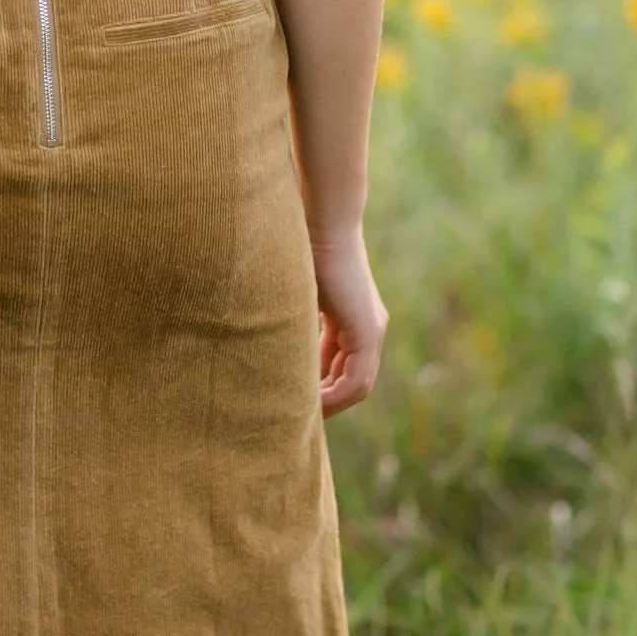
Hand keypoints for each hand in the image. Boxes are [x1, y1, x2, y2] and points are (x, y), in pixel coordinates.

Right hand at [310, 231, 388, 417]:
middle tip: (295, 412)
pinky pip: (357, 379)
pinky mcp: (368, 331)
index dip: (320, 387)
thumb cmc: (301, 248)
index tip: (294, 397)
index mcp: (353, 319)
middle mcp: (370, 328)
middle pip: (350, 380)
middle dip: (325, 399)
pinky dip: (336, 394)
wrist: (322, 223)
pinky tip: (311, 400)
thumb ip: (294, 322)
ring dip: (330, 401)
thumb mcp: (296, 297)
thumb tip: (264, 345)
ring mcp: (372, 330)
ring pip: (356, 384)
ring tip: (301, 411)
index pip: (341, 367)